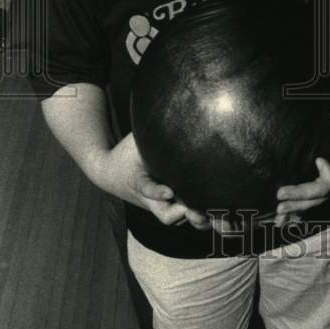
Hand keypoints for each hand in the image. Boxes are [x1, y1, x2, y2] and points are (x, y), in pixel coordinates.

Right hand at [93, 132, 210, 228]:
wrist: (108, 173)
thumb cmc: (126, 153)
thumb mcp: (136, 140)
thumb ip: (153, 130)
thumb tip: (178, 109)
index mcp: (140, 182)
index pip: (147, 188)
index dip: (157, 192)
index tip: (169, 190)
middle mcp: (150, 199)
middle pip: (166, 216)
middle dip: (183, 213)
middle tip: (198, 208)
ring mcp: (159, 205)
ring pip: (178, 219)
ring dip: (195, 218)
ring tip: (215, 213)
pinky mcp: (167, 207)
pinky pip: (184, 217)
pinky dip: (199, 217)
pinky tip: (221, 217)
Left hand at [275, 105, 329, 225]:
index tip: (319, 160)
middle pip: (323, 194)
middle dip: (301, 197)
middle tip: (280, 199)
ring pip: (316, 200)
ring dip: (297, 207)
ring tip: (278, 214)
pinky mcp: (326, 182)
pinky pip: (313, 199)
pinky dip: (299, 209)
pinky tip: (284, 218)